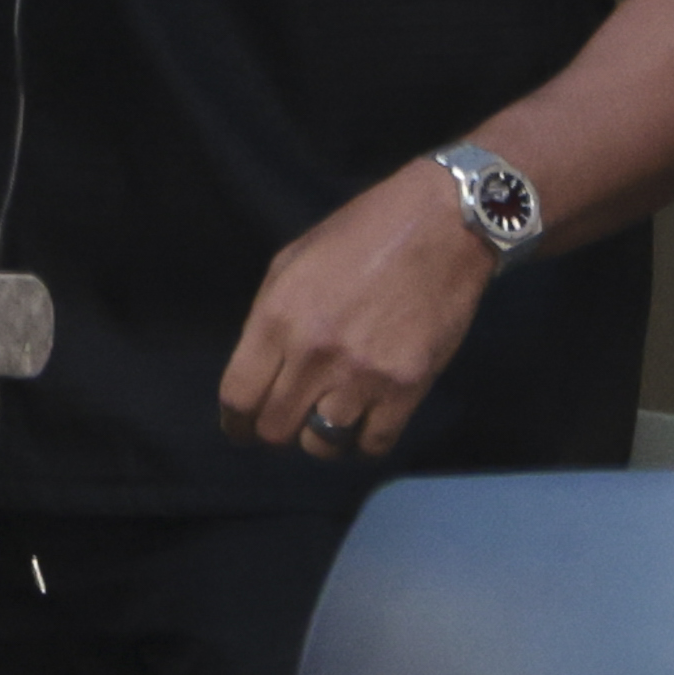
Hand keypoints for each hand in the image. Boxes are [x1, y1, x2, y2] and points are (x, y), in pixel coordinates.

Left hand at [215, 163, 497, 460]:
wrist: (438, 228)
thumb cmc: (358, 237)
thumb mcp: (290, 265)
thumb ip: (268, 321)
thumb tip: (257, 372)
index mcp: (276, 318)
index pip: (239, 396)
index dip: (235, 423)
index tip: (240, 429)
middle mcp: (313, 354)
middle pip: (275, 429)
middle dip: (272, 433)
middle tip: (285, 423)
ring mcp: (361, 375)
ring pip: (322, 445)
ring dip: (319, 439)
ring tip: (325, 420)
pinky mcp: (407, 388)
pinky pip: (372, 444)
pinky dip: (363, 442)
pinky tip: (362, 422)